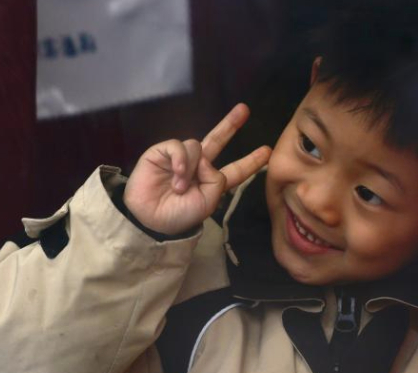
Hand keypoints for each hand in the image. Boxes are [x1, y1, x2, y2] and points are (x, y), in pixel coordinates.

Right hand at [124, 103, 270, 235]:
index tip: (267, 152)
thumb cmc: (179, 215)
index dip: (250, 161)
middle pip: (217, 140)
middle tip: (244, 109)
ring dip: (190, 167)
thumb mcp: (207, 203)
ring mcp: (180, 158)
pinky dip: (180, 159)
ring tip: (179, 187)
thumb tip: (205, 159)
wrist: (149, 218)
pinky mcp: (162, 153)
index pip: (235, 169)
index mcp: (212, 182)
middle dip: (230, 125)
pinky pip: (178, 146)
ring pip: (197, 146)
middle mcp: (198, 166)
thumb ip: (216, 180)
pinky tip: (175, 173)